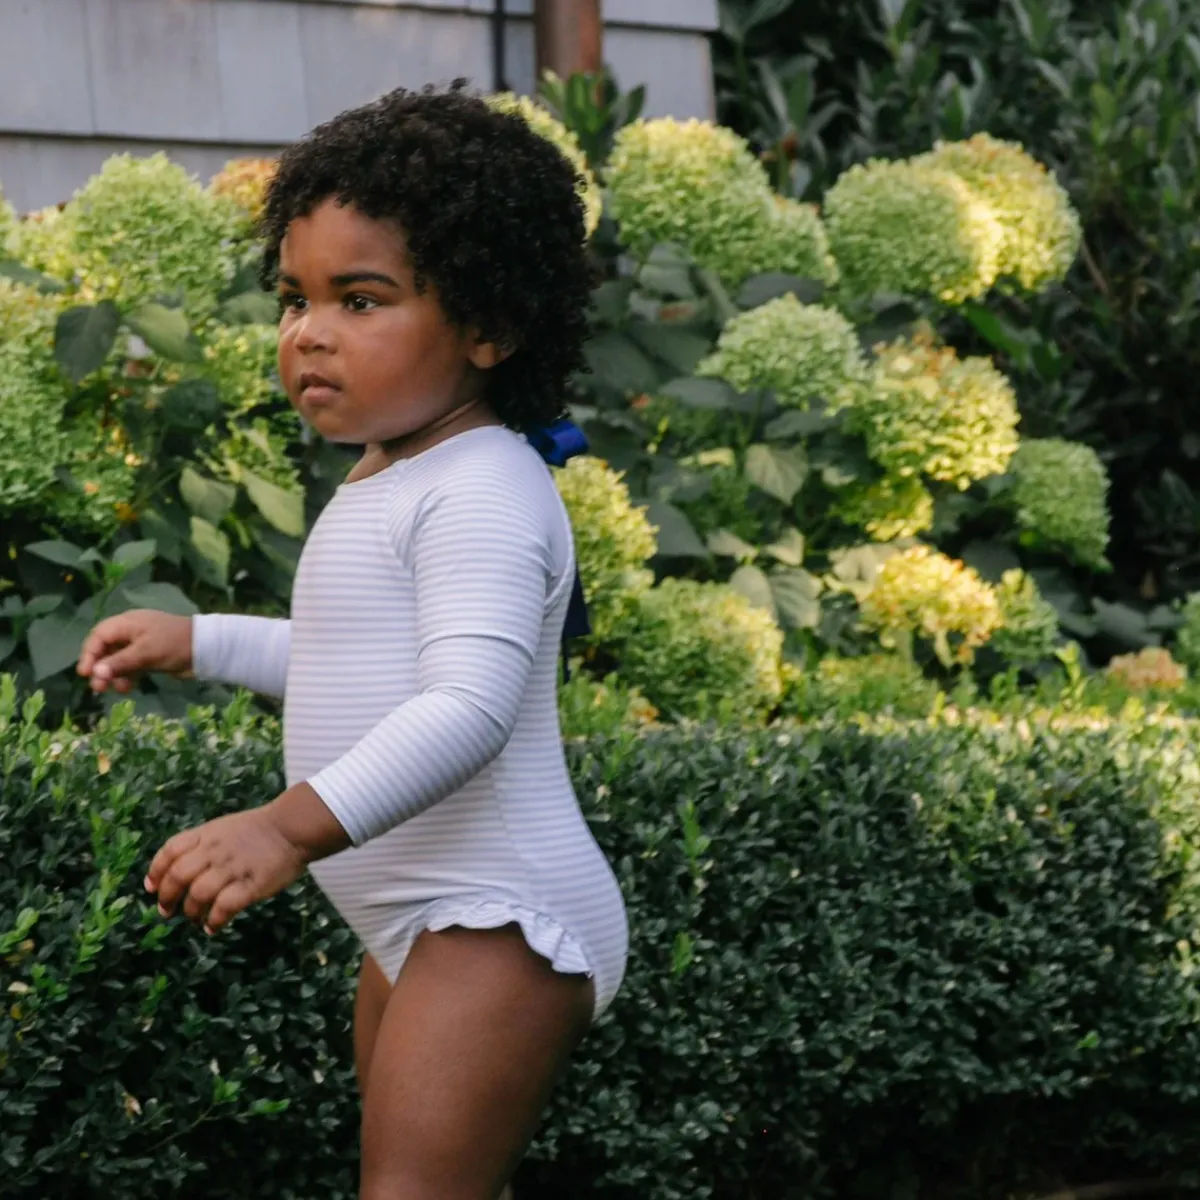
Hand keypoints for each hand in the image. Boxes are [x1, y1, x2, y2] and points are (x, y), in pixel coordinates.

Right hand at [77, 609, 192, 693]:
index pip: (99, 636)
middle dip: (100, 668)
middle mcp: (131, 632)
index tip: (85, 673)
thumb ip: (119, 663)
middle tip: (98, 688)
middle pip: (106, 649)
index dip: (89, 654)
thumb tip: (95, 673)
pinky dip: (126, 676)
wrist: (206, 649)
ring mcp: (141, 645)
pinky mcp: (150, 657)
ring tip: (115, 690)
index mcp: (128, 623)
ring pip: (118, 660)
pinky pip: (130, 666)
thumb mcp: (145, 653)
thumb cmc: (174, 644)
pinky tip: (127, 688)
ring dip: (113, 675)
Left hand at [145, 784, 349, 933]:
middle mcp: (215, 850)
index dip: (155, 872)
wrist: (293, 828)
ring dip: (190, 912)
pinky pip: (225, 907)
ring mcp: (233, 867)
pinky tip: (213, 927)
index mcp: (207, 835)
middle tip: (167, 911)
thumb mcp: (223, 828)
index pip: (169, 851)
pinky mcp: (252, 884)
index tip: (151, 888)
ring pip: (198, 894)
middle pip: (178, 876)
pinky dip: (214, 921)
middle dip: (167, 898)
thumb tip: (174, 872)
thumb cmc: (257, 831)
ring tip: (195, 920)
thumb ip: (200, 846)